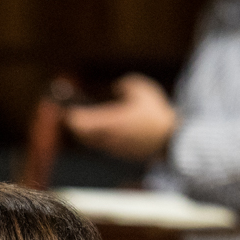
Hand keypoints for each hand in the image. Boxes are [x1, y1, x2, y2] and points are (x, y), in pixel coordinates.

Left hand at [63, 74, 177, 161]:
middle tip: (74, 114)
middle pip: (81, 134)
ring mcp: (113, 148)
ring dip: (87, 132)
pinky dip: (99, 137)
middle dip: (76, 124)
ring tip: (88, 120)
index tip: (69, 107)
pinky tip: (105, 129)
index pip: (80, 123)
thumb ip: (126, 85)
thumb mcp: (142, 91)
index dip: (71, 115)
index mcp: (110, 122)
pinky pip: (103, 145)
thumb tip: (116, 87)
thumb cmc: (156, 115)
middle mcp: (108, 138)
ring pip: (91, 141)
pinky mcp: (121, 154)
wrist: (171, 140)